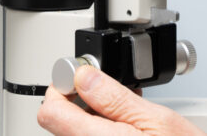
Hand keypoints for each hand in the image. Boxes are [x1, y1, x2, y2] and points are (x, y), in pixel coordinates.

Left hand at [37, 65, 206, 135]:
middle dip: (81, 99)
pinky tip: (124, 126)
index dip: (63, 86)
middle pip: (60, 121)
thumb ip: (114, 97)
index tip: (81, 76)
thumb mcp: (157, 119)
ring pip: (75, 131)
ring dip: (94, 114)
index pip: (49, 111)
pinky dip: (102, 128)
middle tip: (110, 89)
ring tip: (124, 110)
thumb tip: (84, 76)